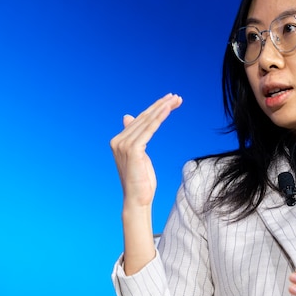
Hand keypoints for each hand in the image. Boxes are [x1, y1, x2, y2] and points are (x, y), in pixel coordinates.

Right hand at [110, 93, 182, 209]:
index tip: (170, 100)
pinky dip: (158, 119)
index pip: (140, 119)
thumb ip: (135, 136)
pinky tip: (167, 110)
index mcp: (119, 140)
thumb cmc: (141, 180)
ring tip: (176, 100)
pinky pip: (148, 130)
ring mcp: (124, 145)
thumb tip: (128, 117)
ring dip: (162, 108)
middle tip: (176, 96)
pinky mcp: (132, 150)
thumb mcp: (139, 155)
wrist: (137, 199)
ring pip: (147, 121)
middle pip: (144, 118)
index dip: (155, 108)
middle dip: (161, 105)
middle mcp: (118, 140)